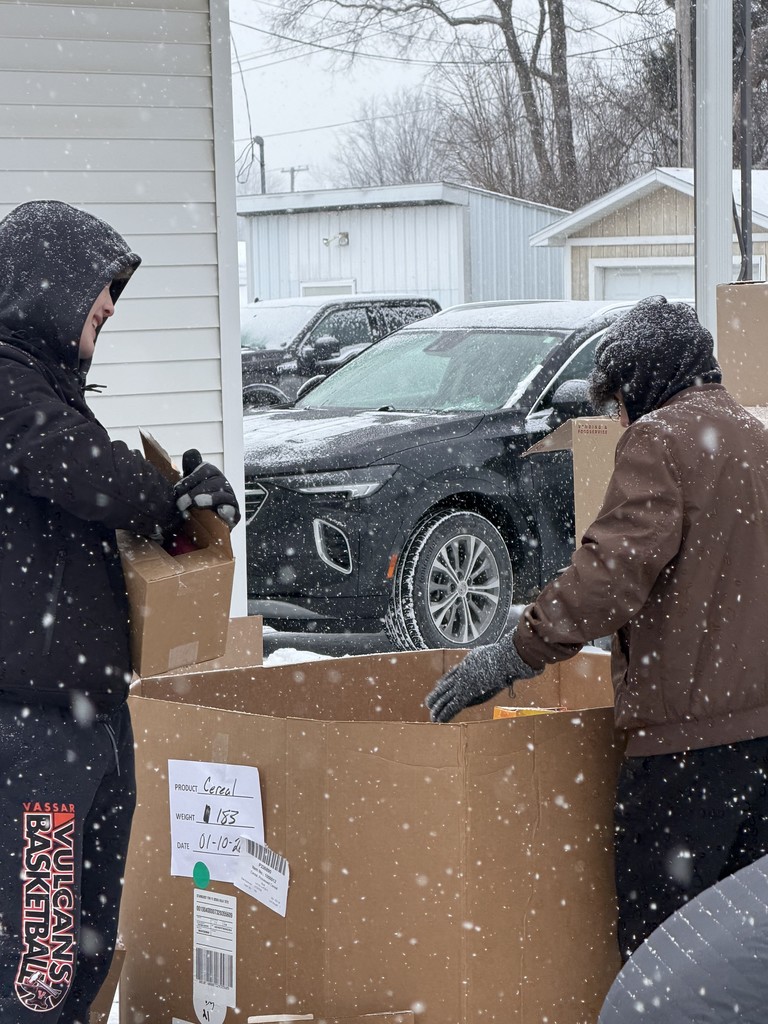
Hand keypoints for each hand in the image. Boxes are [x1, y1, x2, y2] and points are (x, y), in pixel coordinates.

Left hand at [173, 449, 240, 528]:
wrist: (203, 523)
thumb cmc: (195, 498)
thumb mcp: (191, 482)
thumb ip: (190, 466)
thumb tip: (191, 452)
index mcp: (212, 474)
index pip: (204, 470)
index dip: (190, 479)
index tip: (177, 490)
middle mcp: (223, 484)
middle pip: (214, 482)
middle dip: (196, 491)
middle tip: (181, 502)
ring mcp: (230, 499)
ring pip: (223, 495)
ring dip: (210, 499)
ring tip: (197, 503)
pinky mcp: (234, 515)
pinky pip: (233, 511)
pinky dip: (228, 511)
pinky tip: (221, 511)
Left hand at [425, 628, 539, 723]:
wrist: (504, 659)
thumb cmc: (505, 658)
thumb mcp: (497, 657)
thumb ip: (492, 662)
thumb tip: (502, 670)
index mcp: (467, 664)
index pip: (453, 674)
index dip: (444, 681)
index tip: (438, 685)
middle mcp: (462, 674)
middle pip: (445, 685)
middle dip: (437, 695)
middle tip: (429, 702)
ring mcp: (462, 683)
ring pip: (445, 697)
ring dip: (437, 707)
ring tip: (431, 715)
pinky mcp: (465, 694)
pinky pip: (452, 706)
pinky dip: (444, 714)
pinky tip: (438, 720)